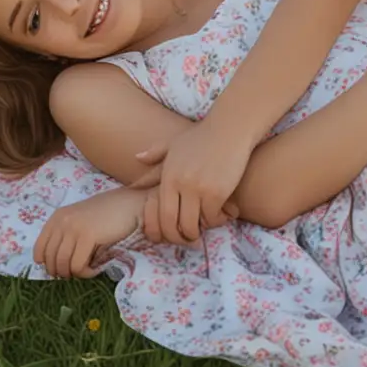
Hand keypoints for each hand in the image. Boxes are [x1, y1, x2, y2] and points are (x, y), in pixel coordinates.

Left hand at [34, 188, 145, 277]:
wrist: (130, 204)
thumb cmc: (108, 215)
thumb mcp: (80, 221)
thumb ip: (66, 236)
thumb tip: (56, 266)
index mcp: (57, 218)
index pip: (39, 250)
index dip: (48, 265)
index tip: (62, 269)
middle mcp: (62, 222)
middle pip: (51, 261)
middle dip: (62, 272)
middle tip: (77, 272)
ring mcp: (74, 228)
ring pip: (63, 265)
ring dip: (75, 273)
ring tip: (88, 270)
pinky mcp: (88, 236)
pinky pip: (78, 266)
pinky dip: (86, 273)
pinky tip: (96, 268)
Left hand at [132, 120, 251, 244]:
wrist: (230, 128)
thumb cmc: (202, 135)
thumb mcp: (174, 143)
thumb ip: (155, 153)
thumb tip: (137, 158)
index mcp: (168, 176)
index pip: (160, 214)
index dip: (166, 229)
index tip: (176, 233)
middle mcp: (180, 184)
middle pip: (174, 224)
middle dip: (182, 236)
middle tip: (192, 239)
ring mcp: (198, 189)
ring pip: (194, 224)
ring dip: (201, 228)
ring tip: (209, 225)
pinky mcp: (217, 192)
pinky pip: (213, 217)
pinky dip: (217, 219)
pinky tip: (224, 213)